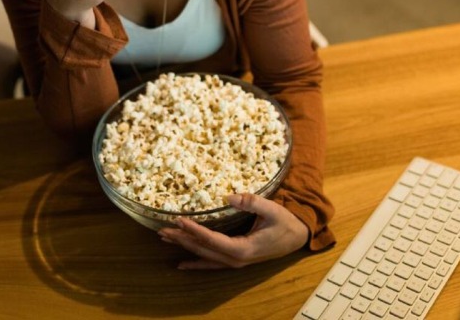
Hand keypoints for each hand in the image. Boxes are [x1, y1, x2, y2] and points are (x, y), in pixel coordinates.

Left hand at [157, 193, 307, 268]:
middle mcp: (236, 258)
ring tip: (164, 239)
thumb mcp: (272, 209)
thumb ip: (252, 202)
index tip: (178, 220)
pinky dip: (195, 262)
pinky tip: (181, 263)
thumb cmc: (285, 222)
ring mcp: (235, 262)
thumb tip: (228, 197)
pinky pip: (211, 263)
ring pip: (204, 256)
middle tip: (162, 230)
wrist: (298, 237)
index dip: (194, 230)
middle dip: (182, 239)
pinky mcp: (235, 259)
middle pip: (203, 249)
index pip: (212, 239)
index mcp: (243, 248)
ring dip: (184, 247)